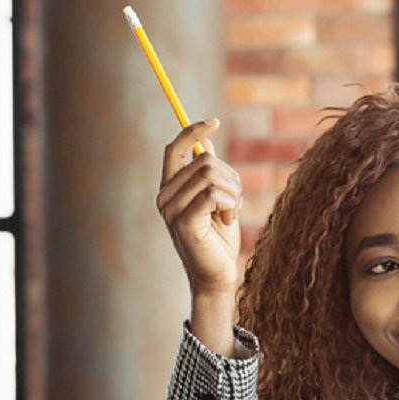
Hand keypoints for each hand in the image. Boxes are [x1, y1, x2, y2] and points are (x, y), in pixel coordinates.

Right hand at [156, 119, 242, 353]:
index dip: (192, 130)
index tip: (214, 121)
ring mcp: (172, 209)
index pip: (174, 148)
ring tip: (229, 213)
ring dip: (232, 192)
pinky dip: (230, 204)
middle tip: (234, 201)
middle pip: (203, 160)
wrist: (218, 278)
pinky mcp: (184, 222)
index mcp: (169, 189)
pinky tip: (227, 220)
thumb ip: (210, 176)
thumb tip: (206, 145)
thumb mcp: (218, 202)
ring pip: (211, 174)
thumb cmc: (220, 242)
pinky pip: (214, 194)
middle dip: (230, 177)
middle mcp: (164, 196)